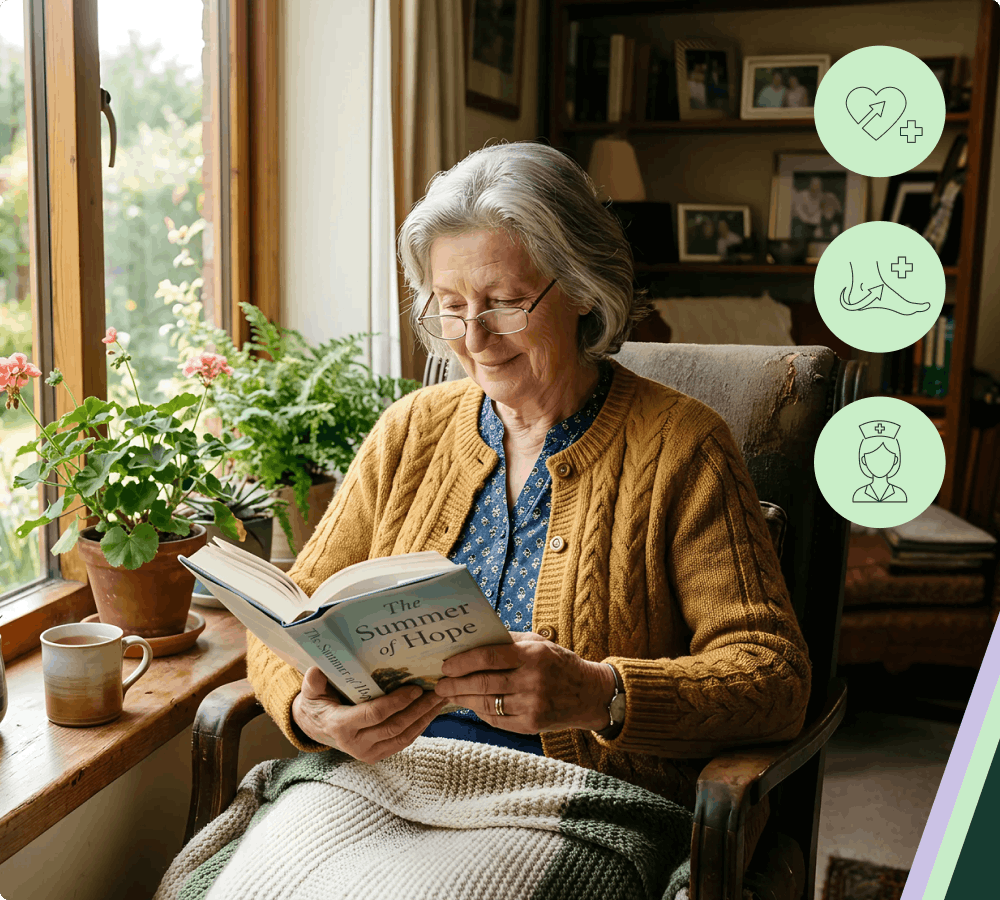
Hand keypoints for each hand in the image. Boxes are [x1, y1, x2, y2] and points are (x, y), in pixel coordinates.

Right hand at [291, 666, 447, 762]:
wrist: (316, 727)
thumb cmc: (317, 703)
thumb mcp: (311, 691)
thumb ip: (314, 682)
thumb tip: (316, 670)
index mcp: (341, 726)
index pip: (375, 714)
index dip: (397, 702)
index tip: (416, 688)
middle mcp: (356, 744)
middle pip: (395, 726)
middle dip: (419, 709)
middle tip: (437, 691)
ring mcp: (368, 753)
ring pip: (403, 737)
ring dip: (425, 719)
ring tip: (441, 700)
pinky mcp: (378, 755)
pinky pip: (403, 742)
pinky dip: (419, 727)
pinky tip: (430, 712)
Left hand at [433, 632, 615, 733]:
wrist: (589, 694)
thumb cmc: (558, 663)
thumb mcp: (539, 644)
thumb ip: (509, 642)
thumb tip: (472, 641)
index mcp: (532, 655)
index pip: (489, 656)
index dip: (463, 661)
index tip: (446, 665)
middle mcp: (532, 680)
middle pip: (483, 683)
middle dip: (456, 684)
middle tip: (439, 683)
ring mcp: (532, 705)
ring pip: (486, 703)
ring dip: (463, 700)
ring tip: (450, 695)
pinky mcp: (532, 725)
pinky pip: (497, 720)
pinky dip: (480, 712)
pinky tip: (471, 706)